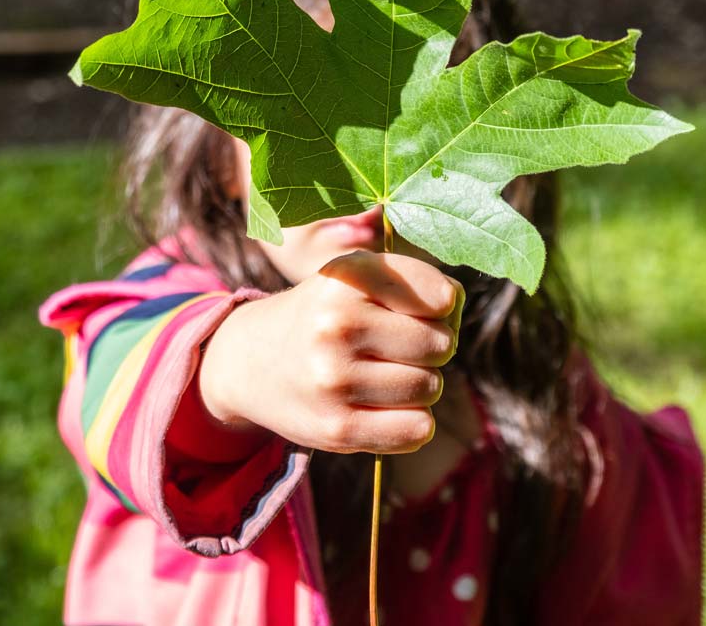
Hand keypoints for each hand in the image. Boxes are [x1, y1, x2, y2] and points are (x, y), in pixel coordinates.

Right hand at [198, 251, 464, 453]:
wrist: (251, 361)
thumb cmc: (326, 314)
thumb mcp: (356, 276)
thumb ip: (415, 282)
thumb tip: (454, 307)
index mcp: (347, 277)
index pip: (440, 296)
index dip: (441, 306)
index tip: (419, 310)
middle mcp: (336, 324)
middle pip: (441, 345)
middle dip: (432, 347)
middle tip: (399, 347)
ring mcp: (334, 379)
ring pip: (430, 387)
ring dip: (420, 385)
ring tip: (385, 375)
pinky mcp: (336, 428)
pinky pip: (416, 429)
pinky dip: (413, 422)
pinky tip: (386, 407)